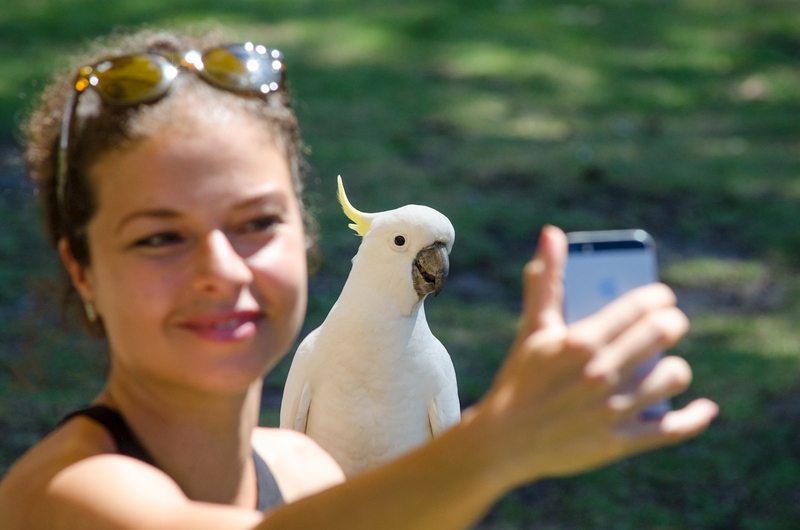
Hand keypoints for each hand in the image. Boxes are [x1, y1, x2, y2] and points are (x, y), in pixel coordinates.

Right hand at [469, 225, 717, 489]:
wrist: (503, 440)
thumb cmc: (520, 378)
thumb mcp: (533, 328)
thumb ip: (546, 280)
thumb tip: (552, 233)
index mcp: (581, 341)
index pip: (639, 306)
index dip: (659, 297)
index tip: (662, 297)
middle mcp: (600, 373)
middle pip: (661, 334)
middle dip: (672, 323)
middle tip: (669, 324)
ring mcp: (612, 410)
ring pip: (672, 377)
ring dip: (674, 367)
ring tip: (665, 364)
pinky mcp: (619, 442)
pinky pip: (672, 429)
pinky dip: (695, 417)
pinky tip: (704, 408)